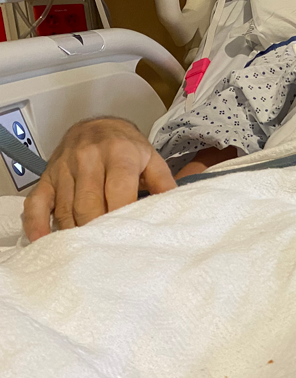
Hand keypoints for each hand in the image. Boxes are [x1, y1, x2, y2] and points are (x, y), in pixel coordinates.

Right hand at [22, 118, 175, 241]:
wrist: (97, 125)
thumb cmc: (127, 147)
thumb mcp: (152, 159)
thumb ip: (164, 184)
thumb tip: (177, 210)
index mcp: (118, 154)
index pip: (118, 191)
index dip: (122, 217)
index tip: (128, 238)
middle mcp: (88, 159)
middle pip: (88, 204)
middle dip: (97, 229)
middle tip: (109, 251)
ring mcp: (63, 169)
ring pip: (65, 209)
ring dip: (75, 233)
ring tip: (88, 253)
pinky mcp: (46, 178)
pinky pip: (36, 204)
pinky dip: (37, 225)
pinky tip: (43, 242)